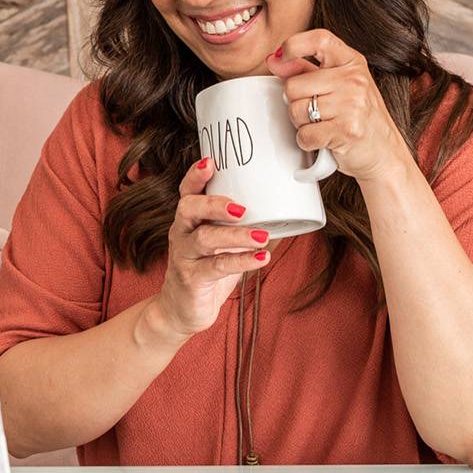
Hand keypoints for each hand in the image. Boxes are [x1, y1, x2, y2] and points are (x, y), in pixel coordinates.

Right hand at [143, 156, 272, 346]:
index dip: (196, 176)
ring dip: (235, 235)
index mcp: (188, 220)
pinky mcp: (191, 278)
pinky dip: (241, 261)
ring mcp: (184, 256)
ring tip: (262, 236)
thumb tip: (290, 216)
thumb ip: (249, 229)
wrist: (183, 310)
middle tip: (243, 208)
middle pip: (188, 208)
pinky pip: (216, 267)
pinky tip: (261, 257)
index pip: (187, 191)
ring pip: (204, 239)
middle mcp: (181, 233)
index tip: (211, 162)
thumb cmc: (207, 270)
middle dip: (215, 203)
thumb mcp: (224, 245)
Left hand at [267, 29, 414, 184]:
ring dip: (302, 124)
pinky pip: (304, 135)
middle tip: (317, 112)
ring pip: (295, 111)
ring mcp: (353, 104)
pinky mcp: (347, 130)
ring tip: (324, 125)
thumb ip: (305, 70)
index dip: (295, 45)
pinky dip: (307, 142)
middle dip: (296, 103)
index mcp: (352, 63)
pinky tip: (324, 140)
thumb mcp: (337, 86)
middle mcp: (354, 80)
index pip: (319, 39)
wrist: (385, 153)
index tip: (283, 56)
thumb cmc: (359, 119)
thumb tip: (274, 59)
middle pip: (293, 86)